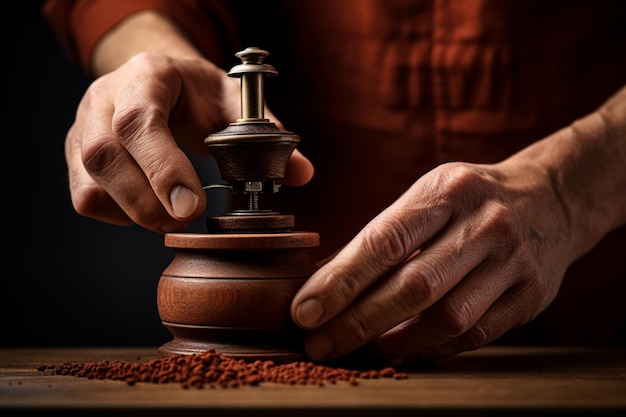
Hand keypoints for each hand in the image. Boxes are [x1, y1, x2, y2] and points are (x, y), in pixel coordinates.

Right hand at [65, 52, 312, 232]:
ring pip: (90, 183)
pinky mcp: (76, 157)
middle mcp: (104, 99)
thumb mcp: (234, 100)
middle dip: (148, 202)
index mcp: (146, 76)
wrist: (159, 80)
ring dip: (135, 212)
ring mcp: (83, 128)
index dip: (163, 167)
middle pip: (104, 156)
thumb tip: (302, 173)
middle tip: (186, 220)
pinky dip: (119, 215)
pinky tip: (149, 207)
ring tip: (172, 215)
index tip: (192, 206)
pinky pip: (86, 199)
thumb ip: (265, 134)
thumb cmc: (197, 92)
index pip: (139, 120)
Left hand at [291, 158, 575, 363]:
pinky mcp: (531, 295)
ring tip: (357, 349)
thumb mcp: (430, 194)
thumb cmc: (470, 200)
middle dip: (356, 321)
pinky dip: (432, 348)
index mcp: (447, 190)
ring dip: (394, 341)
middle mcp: (484, 224)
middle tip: (318, 343)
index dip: (340, 281)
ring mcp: (513, 261)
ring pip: (446, 317)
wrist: (551, 198)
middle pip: (412, 286)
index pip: (385, 241)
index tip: (304, 310)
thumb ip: (385, 235)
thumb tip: (327, 281)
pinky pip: (475, 334)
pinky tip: (402, 350)